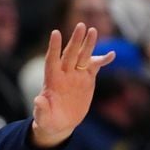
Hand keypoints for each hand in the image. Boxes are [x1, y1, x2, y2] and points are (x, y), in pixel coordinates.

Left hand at [31, 23, 114, 147]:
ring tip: (93, 30)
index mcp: (51, 80)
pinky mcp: (86, 80)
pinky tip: (111, 54)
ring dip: (88, 44)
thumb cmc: (47, 120)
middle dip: (75, 40)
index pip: (52, 60)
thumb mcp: (43, 117)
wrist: (59, 124)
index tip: (55, 33)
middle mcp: (64, 74)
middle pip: (70, 54)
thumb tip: (38, 99)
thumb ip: (41, 108)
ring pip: (82, 56)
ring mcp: (76, 76)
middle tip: (81, 25)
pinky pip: (95, 67)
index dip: (54, 47)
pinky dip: (103, 61)